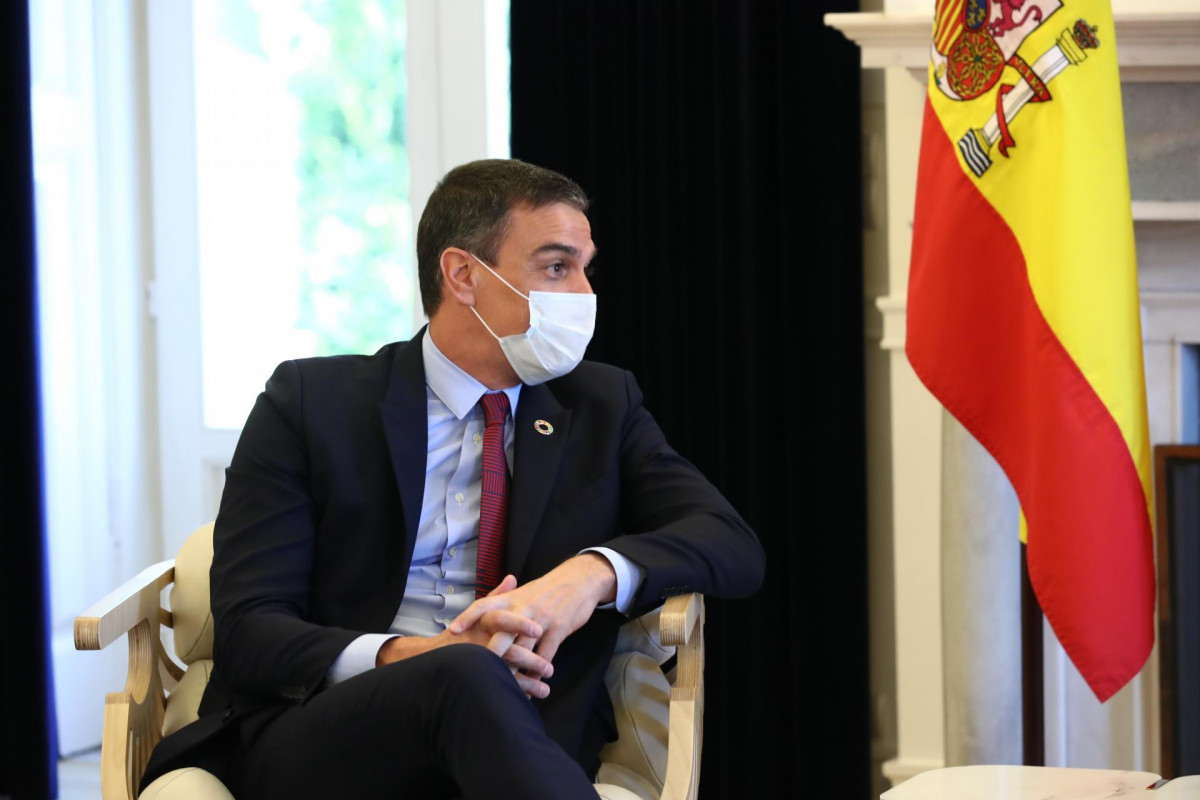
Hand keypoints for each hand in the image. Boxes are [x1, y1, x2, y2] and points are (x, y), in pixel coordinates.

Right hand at [375, 576, 555, 697]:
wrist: (434, 657)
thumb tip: (512, 578)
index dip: (519, 624)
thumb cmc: (462, 633)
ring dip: (529, 683)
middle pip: (507, 651)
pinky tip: (533, 699)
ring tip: (547, 690)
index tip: (538, 630)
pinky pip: (500, 686)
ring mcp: (480, 662)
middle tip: (550, 669)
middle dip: (530, 660)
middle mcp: (480, 642)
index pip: (500, 619)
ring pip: (507, 673)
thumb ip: (497, 596)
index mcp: (482, 622)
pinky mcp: (480, 677)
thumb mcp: (478, 613)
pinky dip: (517, 694)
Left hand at [448, 554, 617, 681]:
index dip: (467, 616)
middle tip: (473, 670)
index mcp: (512, 597)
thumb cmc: (547, 590)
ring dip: (513, 670)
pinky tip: (531, 687)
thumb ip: (503, 604)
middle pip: (501, 632)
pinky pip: (545, 655)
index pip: (484, 604)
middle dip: (488, 652)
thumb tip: (481, 618)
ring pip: (523, 648)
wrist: (580, 580)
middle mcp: (524, 607)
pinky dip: (537, 673)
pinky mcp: (558, 629)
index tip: (452, 630)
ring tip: (502, 688)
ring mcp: (541, 619)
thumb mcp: (524, 593)